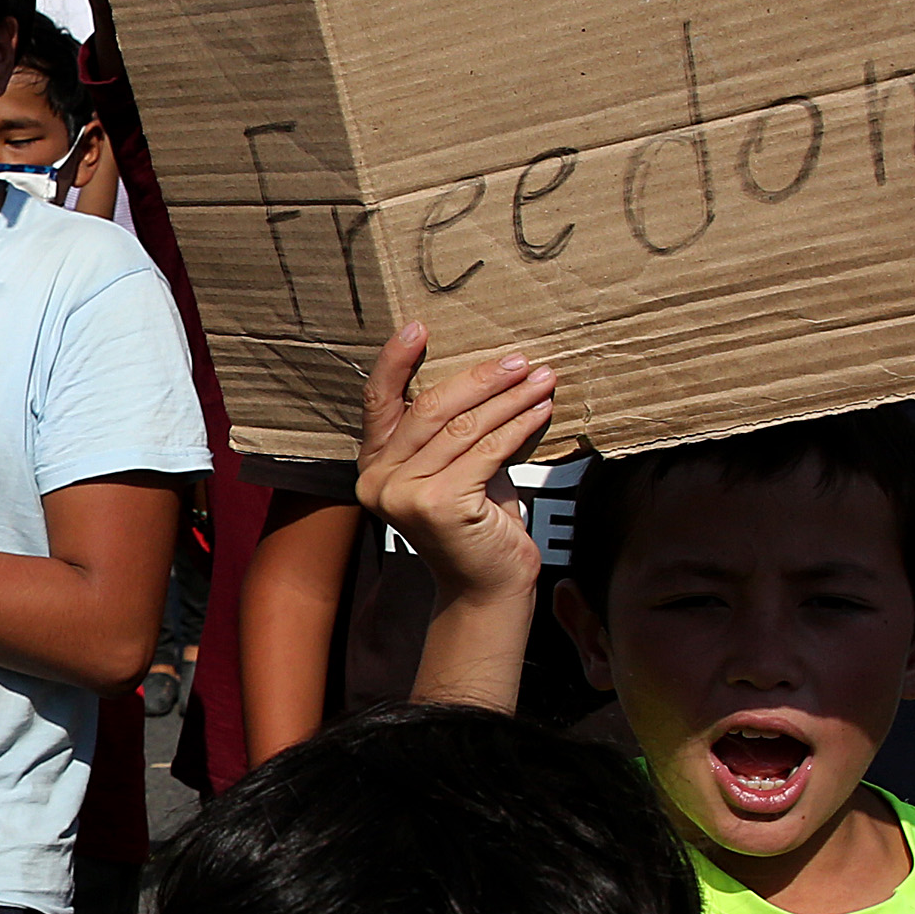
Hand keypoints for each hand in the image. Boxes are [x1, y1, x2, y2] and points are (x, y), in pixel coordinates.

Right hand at [352, 323, 558, 608]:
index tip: (420, 327)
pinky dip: (518, 426)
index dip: (396, 360)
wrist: (486, 586)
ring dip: (509, 399)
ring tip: (541, 379)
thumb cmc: (476, 522)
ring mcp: (403, 494)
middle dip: (479, 378)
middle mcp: (377, 479)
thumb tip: (491, 371)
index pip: (378, 401)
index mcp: (373, 465)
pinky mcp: (437, 505)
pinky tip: (540, 411)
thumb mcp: (456, 467)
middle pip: (429, 408)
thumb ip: (452, 430)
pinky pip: (485, 451)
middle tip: (518, 360)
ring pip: (463, 428)